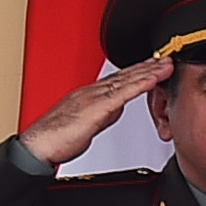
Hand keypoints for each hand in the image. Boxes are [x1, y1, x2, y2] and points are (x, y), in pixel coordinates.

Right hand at [20, 55, 174, 168]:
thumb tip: (115, 109)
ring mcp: (94, 97)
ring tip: (166, 65)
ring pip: (126, 80)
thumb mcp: (87, 124)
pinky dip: (139, 85)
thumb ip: (103, 114)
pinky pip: (122, 94)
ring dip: (148, 72)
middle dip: (147, 67)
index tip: (154, 65)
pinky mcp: (96, 107)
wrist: (39, 146)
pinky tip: (152, 79)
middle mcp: (92, 91)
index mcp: (89, 94)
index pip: (119, 79)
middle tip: (166, 59)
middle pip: (125, 75)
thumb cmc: (56, 138)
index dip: (138, 71)